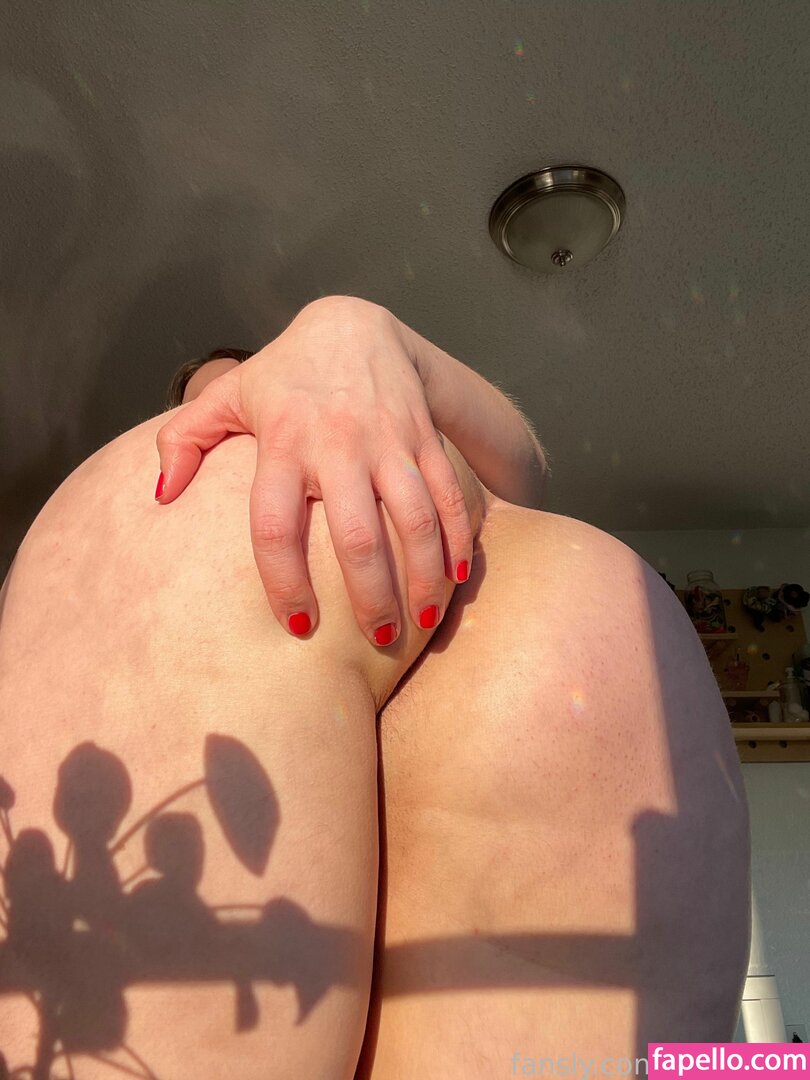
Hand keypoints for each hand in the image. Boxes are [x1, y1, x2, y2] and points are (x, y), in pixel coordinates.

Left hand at [155, 297, 475, 645]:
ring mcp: (387, 440)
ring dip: (423, 578)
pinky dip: (458, 537)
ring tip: (421, 624)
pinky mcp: (422, 436)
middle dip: (371, 598)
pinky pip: (447, 493)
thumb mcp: (226, 396)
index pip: (274, 525)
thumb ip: (181, 440)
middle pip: (357, 536)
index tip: (296, 626)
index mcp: (282, 442)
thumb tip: (158, 497)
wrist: (353, 325)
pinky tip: (458, 577)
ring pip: (414, 519)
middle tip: (377, 639)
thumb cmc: (282, 376)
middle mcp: (337, 443)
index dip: (284, 582)